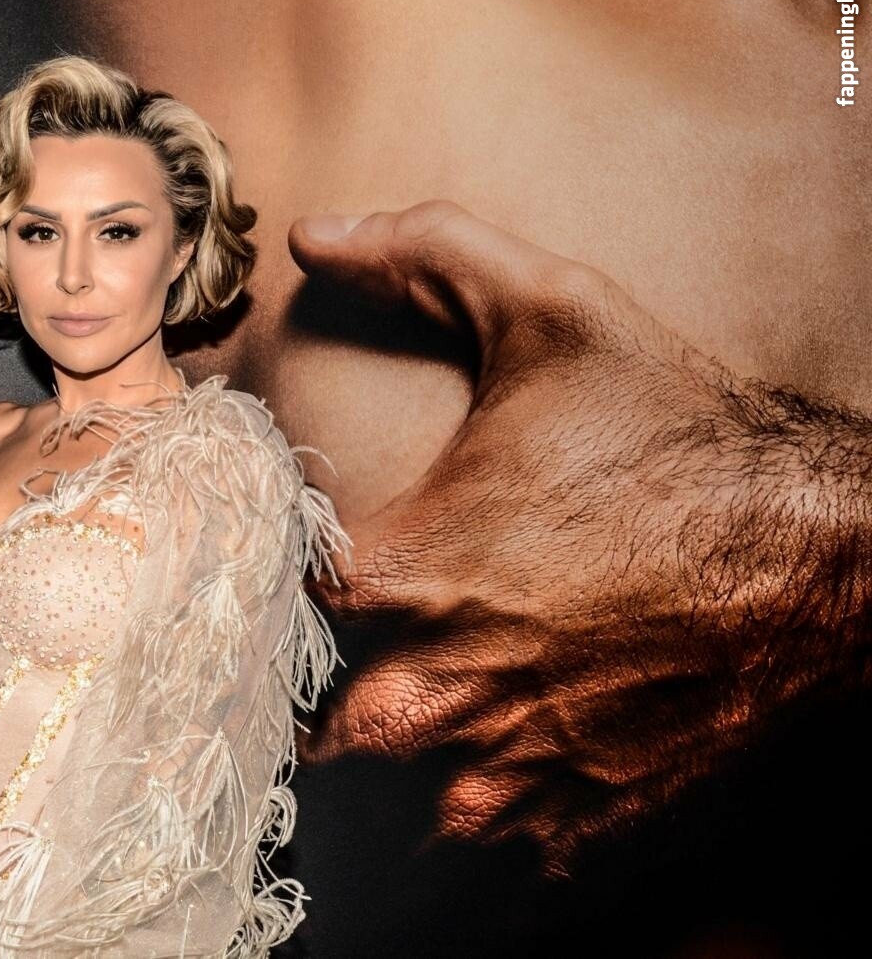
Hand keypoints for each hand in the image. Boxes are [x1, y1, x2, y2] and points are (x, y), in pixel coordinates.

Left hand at [289, 200, 870, 878]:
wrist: (826, 550)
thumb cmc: (680, 431)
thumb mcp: (550, 308)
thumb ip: (422, 254)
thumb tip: (317, 235)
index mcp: (413, 568)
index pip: (278, 595)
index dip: (269, 577)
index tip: (292, 562)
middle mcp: (447, 679)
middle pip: (318, 729)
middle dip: (316, 698)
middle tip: (330, 661)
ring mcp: (516, 758)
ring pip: (396, 807)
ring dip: (390, 766)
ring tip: (405, 716)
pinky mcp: (583, 807)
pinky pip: (495, 849)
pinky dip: (482, 817)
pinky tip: (495, 761)